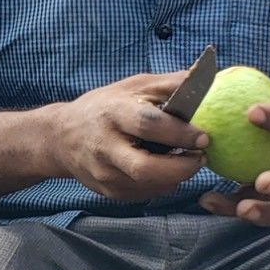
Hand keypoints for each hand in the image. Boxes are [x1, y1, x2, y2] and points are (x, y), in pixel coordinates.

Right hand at [50, 71, 207, 201]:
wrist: (62, 137)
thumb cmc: (104, 107)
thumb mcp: (133, 86)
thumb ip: (170, 84)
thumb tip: (208, 76)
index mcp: (113, 113)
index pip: (148, 125)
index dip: (179, 133)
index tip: (204, 137)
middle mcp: (105, 146)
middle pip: (145, 168)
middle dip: (181, 168)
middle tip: (201, 158)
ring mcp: (104, 173)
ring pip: (148, 186)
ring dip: (175, 177)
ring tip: (186, 161)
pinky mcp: (108, 191)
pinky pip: (144, 194)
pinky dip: (162, 184)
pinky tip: (166, 169)